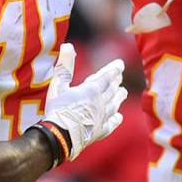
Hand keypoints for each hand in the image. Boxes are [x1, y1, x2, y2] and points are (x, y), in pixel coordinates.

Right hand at [41, 43, 125, 159]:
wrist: (61, 137)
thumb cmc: (58, 109)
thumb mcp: (59, 84)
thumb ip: (65, 65)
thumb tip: (67, 45)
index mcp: (91, 90)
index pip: (107, 76)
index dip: (114, 69)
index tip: (120, 64)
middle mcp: (101, 103)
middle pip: (112, 89)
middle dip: (116, 82)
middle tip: (119, 77)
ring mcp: (102, 118)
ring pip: (114, 105)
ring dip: (119, 97)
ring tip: (123, 92)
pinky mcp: (99, 131)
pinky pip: (111, 124)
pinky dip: (116, 119)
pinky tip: (118, 117)